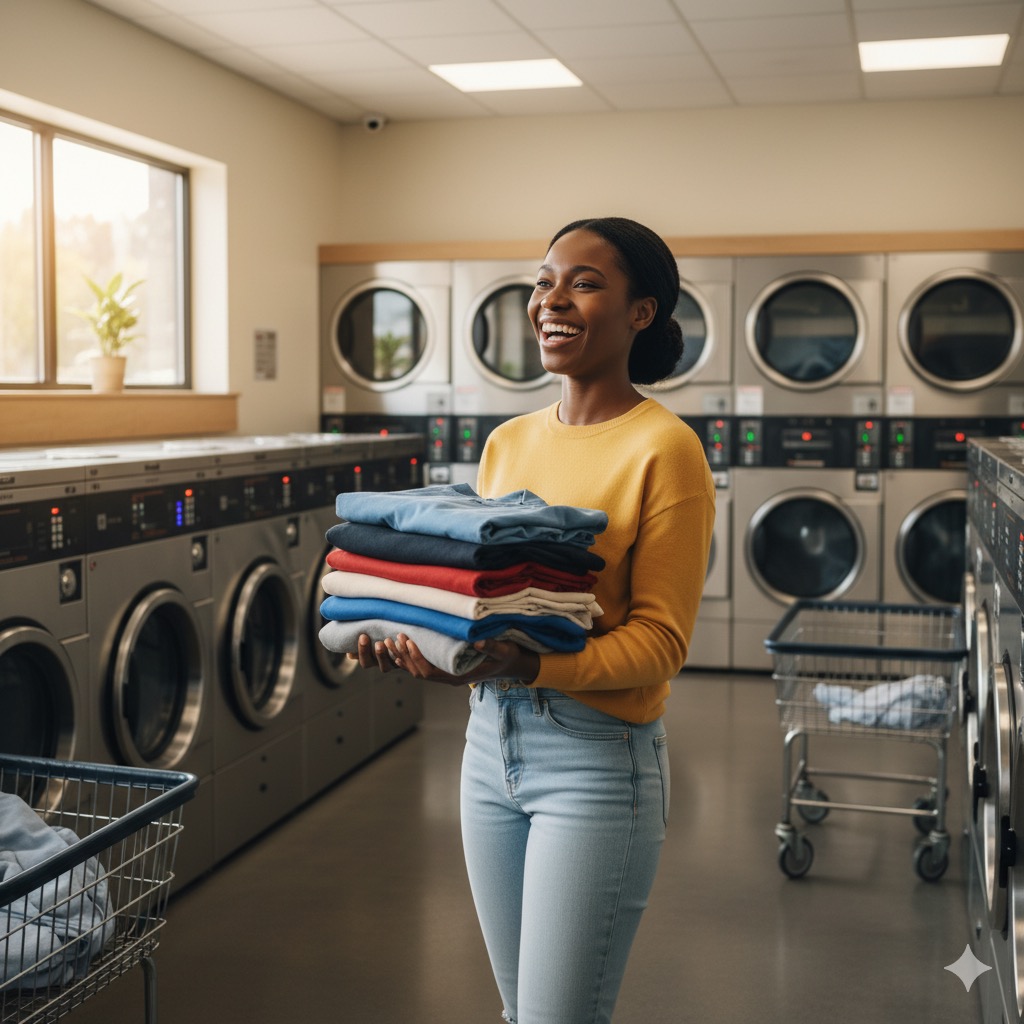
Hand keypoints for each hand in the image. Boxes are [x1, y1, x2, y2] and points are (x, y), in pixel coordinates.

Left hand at [349, 633, 538, 686]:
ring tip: (392, 639)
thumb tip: (477, 643)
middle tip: (395, 636)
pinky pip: (423, 666)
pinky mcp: (446, 668)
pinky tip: (401, 646)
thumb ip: (492, 647)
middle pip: (418, 673)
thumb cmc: (508, 656)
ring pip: (417, 671)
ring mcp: (447, 674)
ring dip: (403, 657)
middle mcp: (449, 678)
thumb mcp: (505, 650)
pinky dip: (409, 658)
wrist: (512, 664)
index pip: (429, 672)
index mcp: (459, 676)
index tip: (409, 640)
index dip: (416, 658)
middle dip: (404, 656)